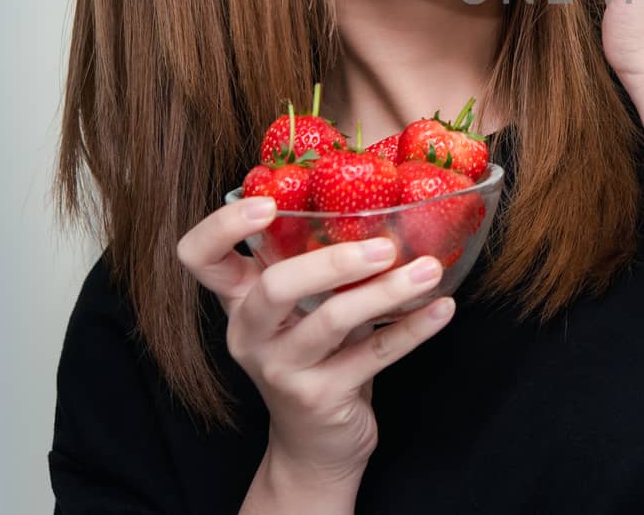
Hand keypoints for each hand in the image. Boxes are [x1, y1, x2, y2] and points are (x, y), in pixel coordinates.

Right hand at [177, 197, 455, 498]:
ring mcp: (282, 369)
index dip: (222, 226)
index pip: (200, 257)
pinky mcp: (320, 397)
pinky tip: (442, 309)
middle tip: (384, 246)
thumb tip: (374, 200)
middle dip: (332, 261)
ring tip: (429, 270)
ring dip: (386, 291)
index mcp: (240, 300)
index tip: (267, 202)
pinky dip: (413, 329)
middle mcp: (250, 334)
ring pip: (332, 320)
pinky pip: (373, 354)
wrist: (317, 444)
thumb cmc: (316, 356)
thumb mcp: (301, 310)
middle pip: (275, 287)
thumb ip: (313, 263)